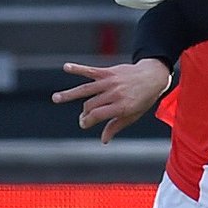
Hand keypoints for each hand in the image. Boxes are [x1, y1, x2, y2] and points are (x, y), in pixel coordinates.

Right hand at [52, 58, 172, 142]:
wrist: (152, 77)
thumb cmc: (142, 99)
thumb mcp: (132, 116)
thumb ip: (116, 126)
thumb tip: (103, 140)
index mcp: (121, 107)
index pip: (97, 115)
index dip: (87, 121)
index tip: (83, 123)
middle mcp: (115, 94)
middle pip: (90, 104)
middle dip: (84, 113)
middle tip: (83, 117)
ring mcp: (110, 82)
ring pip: (86, 89)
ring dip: (69, 94)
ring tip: (56, 98)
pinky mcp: (108, 72)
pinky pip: (90, 71)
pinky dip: (78, 69)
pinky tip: (66, 67)